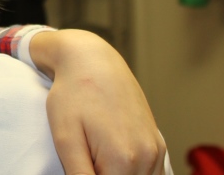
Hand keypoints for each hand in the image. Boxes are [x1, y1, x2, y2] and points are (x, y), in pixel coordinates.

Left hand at [30, 29, 166, 174]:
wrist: (93, 61)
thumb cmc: (73, 95)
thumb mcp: (66, 138)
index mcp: (123, 161)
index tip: (80, 162)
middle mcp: (147, 158)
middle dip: (102, 174)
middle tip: (85, 153)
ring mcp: (156, 151)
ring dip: (118, 174)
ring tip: (94, 152)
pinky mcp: (158, 144)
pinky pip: (150, 174)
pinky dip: (132, 173)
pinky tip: (111, 156)